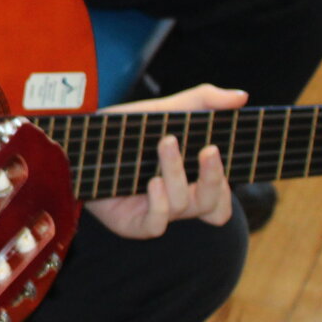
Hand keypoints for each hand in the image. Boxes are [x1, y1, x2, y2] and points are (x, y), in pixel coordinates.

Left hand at [84, 83, 243, 237]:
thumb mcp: (163, 111)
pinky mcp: (133, 225)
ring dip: (178, 173)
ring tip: (165, 144)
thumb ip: (202, 101)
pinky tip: (153, 183)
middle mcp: (177, 201)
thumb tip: (242, 96)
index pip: (223, 197)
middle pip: (214, 205)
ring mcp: (157, 214)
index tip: (221, 150)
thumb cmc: (124, 132)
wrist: (78, 144)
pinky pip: (158, 224)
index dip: (227, 182)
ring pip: (185, 205)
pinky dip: (160, 204)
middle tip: (208, 149)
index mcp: (190, 181)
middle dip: (214, 176)